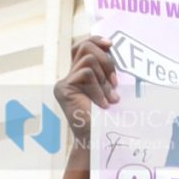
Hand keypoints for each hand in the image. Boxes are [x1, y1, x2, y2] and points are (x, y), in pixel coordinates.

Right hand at [52, 35, 121, 150]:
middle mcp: (69, 77)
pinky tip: (103, 103)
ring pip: (88, 59)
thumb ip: (105, 68)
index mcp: (79, 75)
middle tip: (115, 82)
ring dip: (105, 78)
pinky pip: (86, 73)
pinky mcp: (63, 88)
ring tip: (110, 98)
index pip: (82, 46)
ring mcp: (64, 82)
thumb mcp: (109, 86)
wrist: (97, 139)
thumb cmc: (106, 116)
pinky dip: (99, 87)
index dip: (95, 40)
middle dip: (106, 60)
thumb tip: (110, 45)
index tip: (111, 44)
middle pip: (85, 46)